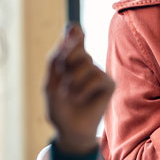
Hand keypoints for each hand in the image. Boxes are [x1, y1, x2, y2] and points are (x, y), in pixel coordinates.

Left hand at [45, 23, 114, 154]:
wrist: (68, 130)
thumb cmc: (59, 107)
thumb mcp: (50, 81)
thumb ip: (56, 57)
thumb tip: (68, 32)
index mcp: (70, 60)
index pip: (74, 36)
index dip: (74, 31)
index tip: (72, 29)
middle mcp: (86, 63)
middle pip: (77, 47)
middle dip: (65, 61)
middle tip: (62, 77)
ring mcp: (98, 72)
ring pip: (86, 62)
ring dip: (72, 80)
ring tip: (69, 94)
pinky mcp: (109, 84)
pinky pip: (97, 77)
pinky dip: (83, 89)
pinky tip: (79, 98)